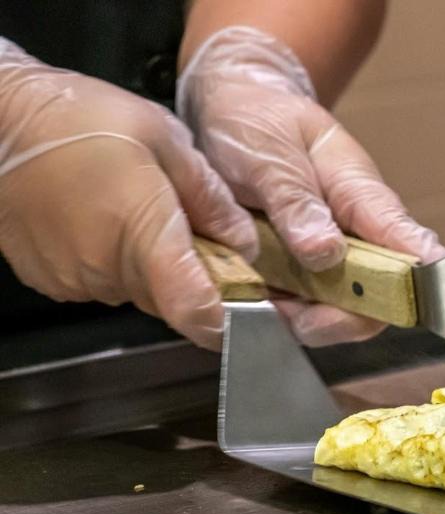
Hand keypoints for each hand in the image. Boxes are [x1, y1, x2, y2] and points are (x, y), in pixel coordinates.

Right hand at [0, 39, 256, 349]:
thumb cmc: (79, 118)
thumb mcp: (164, 139)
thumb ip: (210, 198)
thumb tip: (244, 243)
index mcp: (142, 236)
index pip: (197, 311)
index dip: (232, 321)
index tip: (251, 309)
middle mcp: (108, 270)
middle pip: (174, 300)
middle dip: (195, 275)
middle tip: (191, 229)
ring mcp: (76, 280)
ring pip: (141, 292)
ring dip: (153, 266)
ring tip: (136, 211)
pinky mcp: (52, 280)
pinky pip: (105, 283)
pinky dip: (116, 262)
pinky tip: (104, 219)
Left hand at [177, 26, 444, 345]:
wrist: (230, 109)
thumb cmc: (258, 119)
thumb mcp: (269, 151)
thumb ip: (295, 200)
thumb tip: (326, 252)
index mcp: (360, 194)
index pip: (406, 240)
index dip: (420, 275)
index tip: (427, 300)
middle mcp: (356, 234)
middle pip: (379, 296)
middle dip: (341, 317)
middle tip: (292, 312)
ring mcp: (331, 258)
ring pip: (340, 313)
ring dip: (304, 320)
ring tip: (261, 300)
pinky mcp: (303, 274)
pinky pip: (304, 311)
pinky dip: (280, 314)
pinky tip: (253, 297)